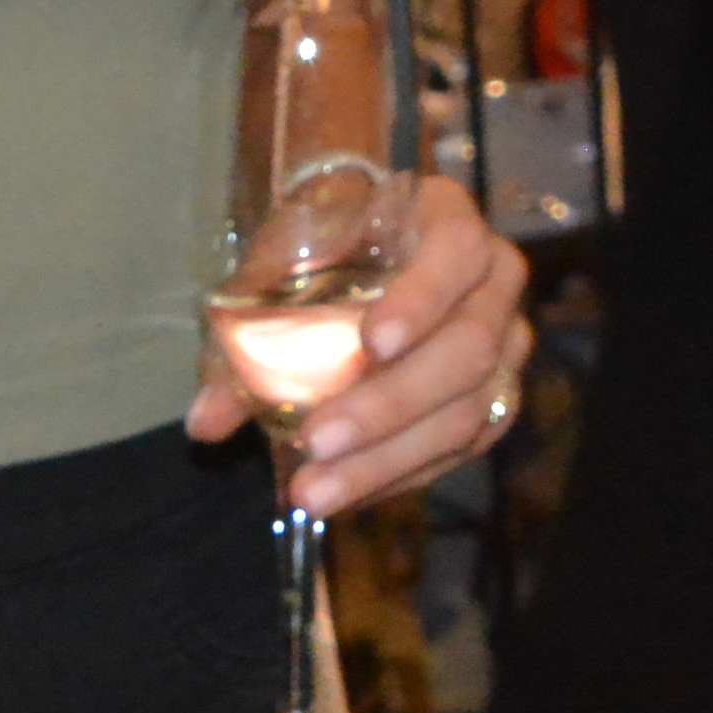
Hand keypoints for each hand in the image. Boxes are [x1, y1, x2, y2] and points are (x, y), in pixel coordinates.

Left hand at [195, 170, 533, 517]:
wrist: (360, 255)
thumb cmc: (321, 246)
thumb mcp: (279, 267)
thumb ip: (247, 333)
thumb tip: (206, 422)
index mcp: (448, 219)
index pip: (455, 252)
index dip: (421, 299)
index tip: (371, 343)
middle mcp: (495, 281)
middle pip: (466, 349)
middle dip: (388, 404)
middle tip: (316, 441)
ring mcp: (506, 344)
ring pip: (467, 412)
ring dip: (385, 459)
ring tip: (314, 492)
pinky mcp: (496, 400)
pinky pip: (460, 449)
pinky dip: (397, 475)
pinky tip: (342, 493)